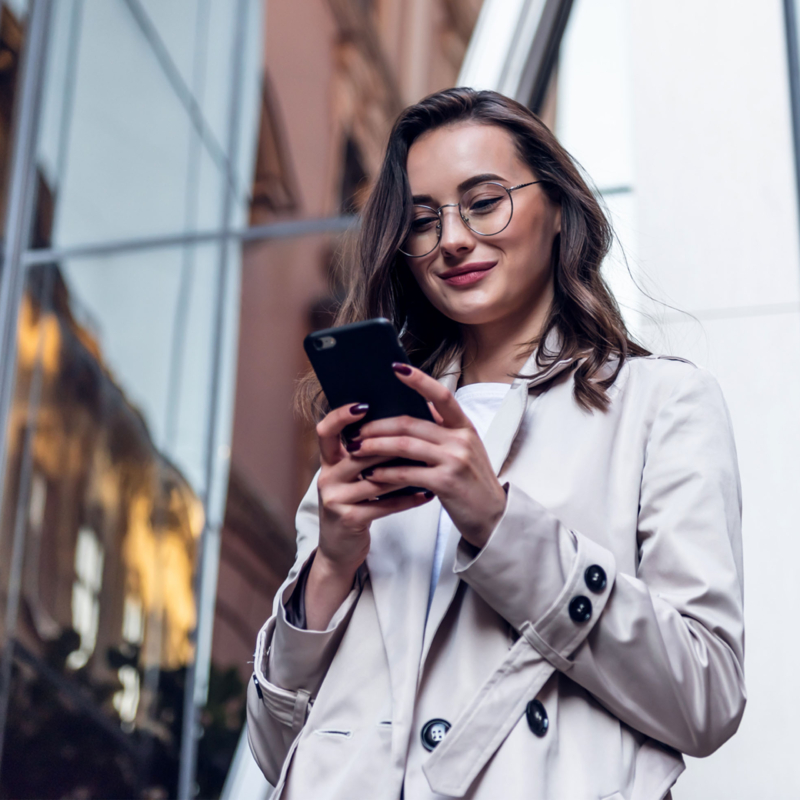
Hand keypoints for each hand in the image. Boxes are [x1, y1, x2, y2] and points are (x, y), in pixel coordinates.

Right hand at [306, 400, 434, 629]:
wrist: (341, 549)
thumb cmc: (355, 504)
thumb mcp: (354, 477)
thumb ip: (369, 452)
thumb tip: (401, 420)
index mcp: (329, 460)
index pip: (326, 430)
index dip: (341, 415)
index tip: (364, 403)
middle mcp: (328, 476)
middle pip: (361, 452)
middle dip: (391, 443)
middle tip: (421, 434)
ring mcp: (335, 499)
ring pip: (376, 478)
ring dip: (406, 471)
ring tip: (432, 463)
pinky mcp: (349, 519)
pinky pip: (384, 505)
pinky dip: (408, 499)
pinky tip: (428, 494)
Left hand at [350, 364, 507, 548]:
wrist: (492, 517)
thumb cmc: (471, 483)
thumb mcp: (463, 451)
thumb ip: (442, 432)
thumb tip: (408, 416)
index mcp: (464, 427)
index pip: (442, 395)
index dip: (419, 381)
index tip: (397, 368)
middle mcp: (461, 439)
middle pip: (411, 423)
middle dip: (378, 426)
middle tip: (357, 431)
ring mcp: (454, 460)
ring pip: (404, 445)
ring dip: (375, 447)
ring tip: (356, 449)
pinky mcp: (445, 482)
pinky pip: (407, 472)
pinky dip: (385, 473)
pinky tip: (371, 475)